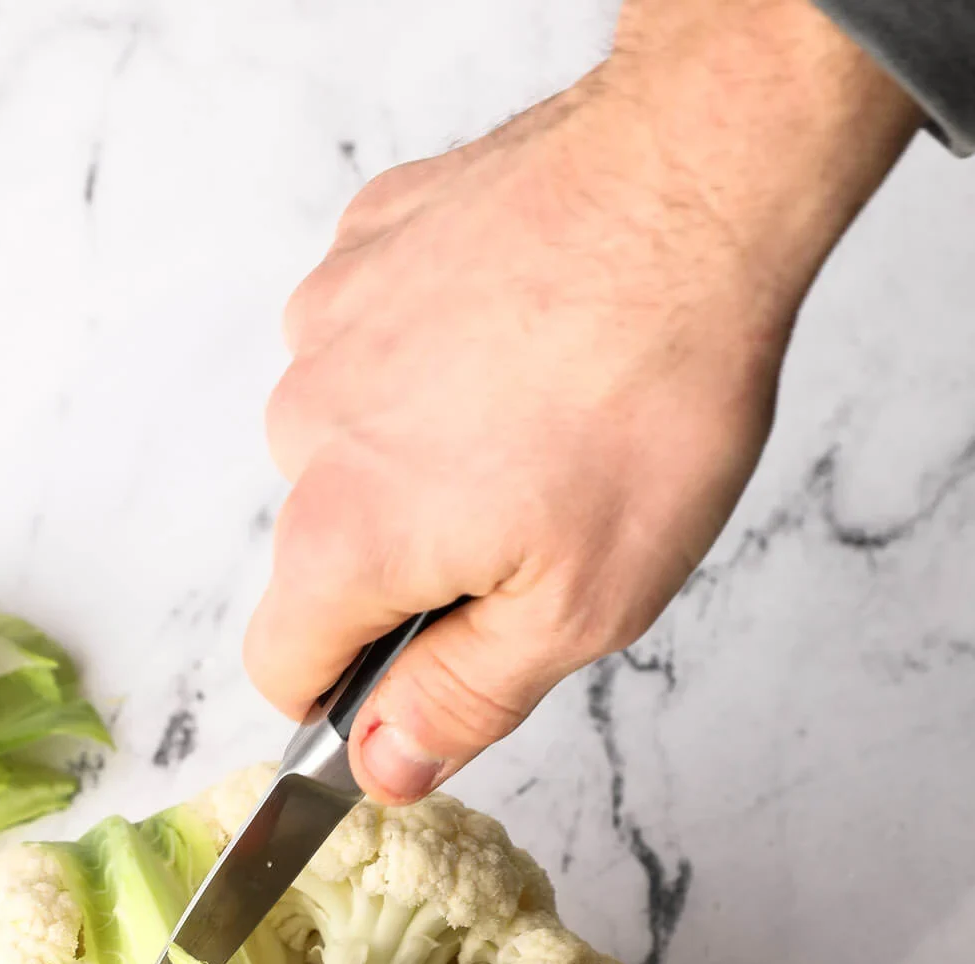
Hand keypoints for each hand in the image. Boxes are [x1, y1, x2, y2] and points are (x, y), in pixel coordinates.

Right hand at [246, 0, 917, 802]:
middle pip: (324, 553)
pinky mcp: (367, 245)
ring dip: (422, 459)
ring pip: (349, 445)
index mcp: (343, 537)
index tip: (424, 678)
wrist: (691, 185)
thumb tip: (381, 767)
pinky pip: (373, 343)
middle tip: (538, 527)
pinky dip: (431, 361)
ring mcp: (328, 322)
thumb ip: (459, 703)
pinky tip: (521, 342)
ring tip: (540, 422)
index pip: (282, 668)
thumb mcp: (576, 609)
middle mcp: (305, 427)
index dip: (352, 697)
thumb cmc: (648, 399)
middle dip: (411, 565)